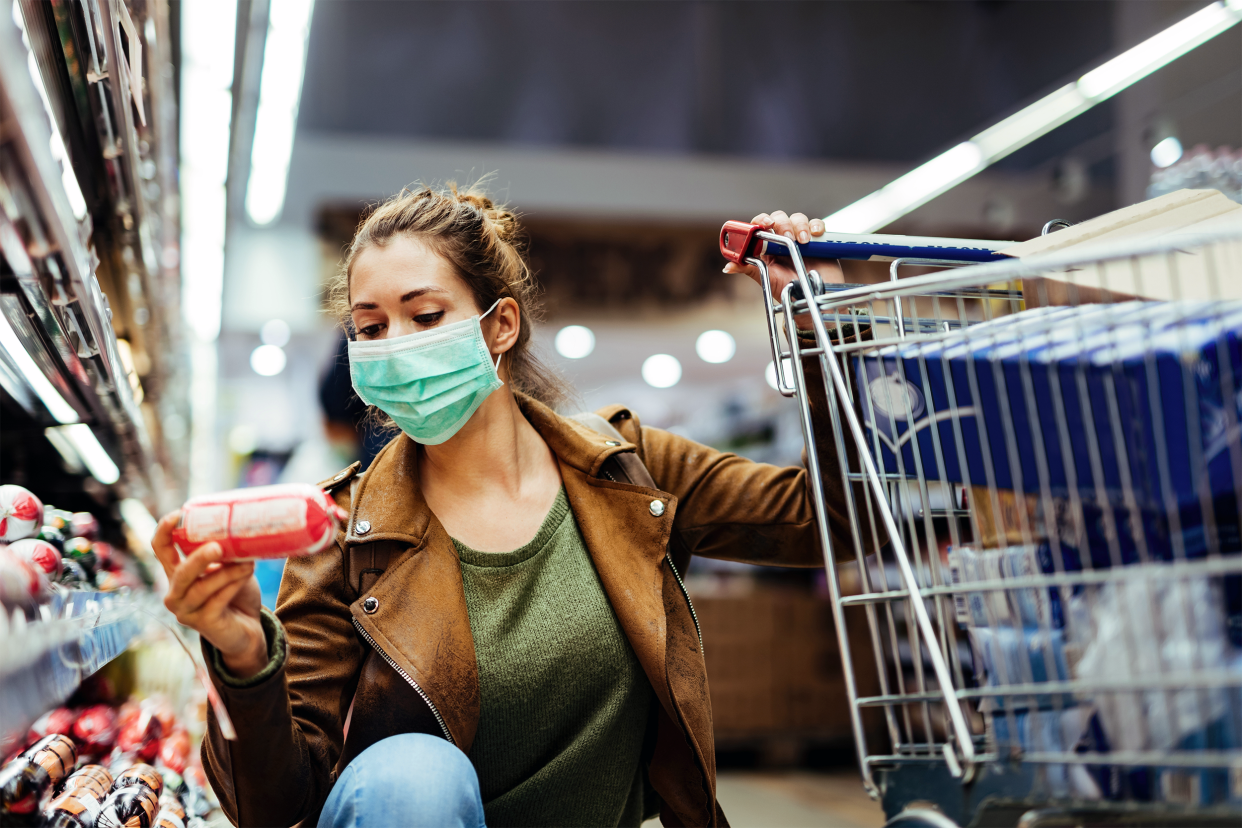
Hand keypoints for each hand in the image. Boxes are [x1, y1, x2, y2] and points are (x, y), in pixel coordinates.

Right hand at [152, 511, 268, 678]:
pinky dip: (233, 584)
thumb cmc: (236, 593)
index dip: (164, 530)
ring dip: (227, 572)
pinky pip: (217, 599)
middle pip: (180, 571)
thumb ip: (227, 552)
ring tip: (249, 562)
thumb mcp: (230, 567)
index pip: (160, 548)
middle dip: (198, 558)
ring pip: (202, 586)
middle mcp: (175, 591)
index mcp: (178, 572)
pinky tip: (246, 575)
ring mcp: (185, 610)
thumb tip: (239, 528)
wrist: (248, 629)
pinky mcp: (202, 623)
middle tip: (218, 546)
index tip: (179, 513)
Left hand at [723, 210, 843, 328]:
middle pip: (779, 218)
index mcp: (767, 247)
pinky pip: (817, 225)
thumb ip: (748, 269)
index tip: (765, 224)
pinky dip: (816, 226)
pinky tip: (815, 235)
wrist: (812, 300)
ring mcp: (800, 238)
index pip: (760, 225)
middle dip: (782, 224)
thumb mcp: (766, 280)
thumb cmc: (788, 291)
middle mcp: (782, 240)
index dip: (761, 220)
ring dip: (799, 226)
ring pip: (797, 218)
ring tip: (802, 242)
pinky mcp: (818, 240)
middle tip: (788, 237)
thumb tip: (727, 267)